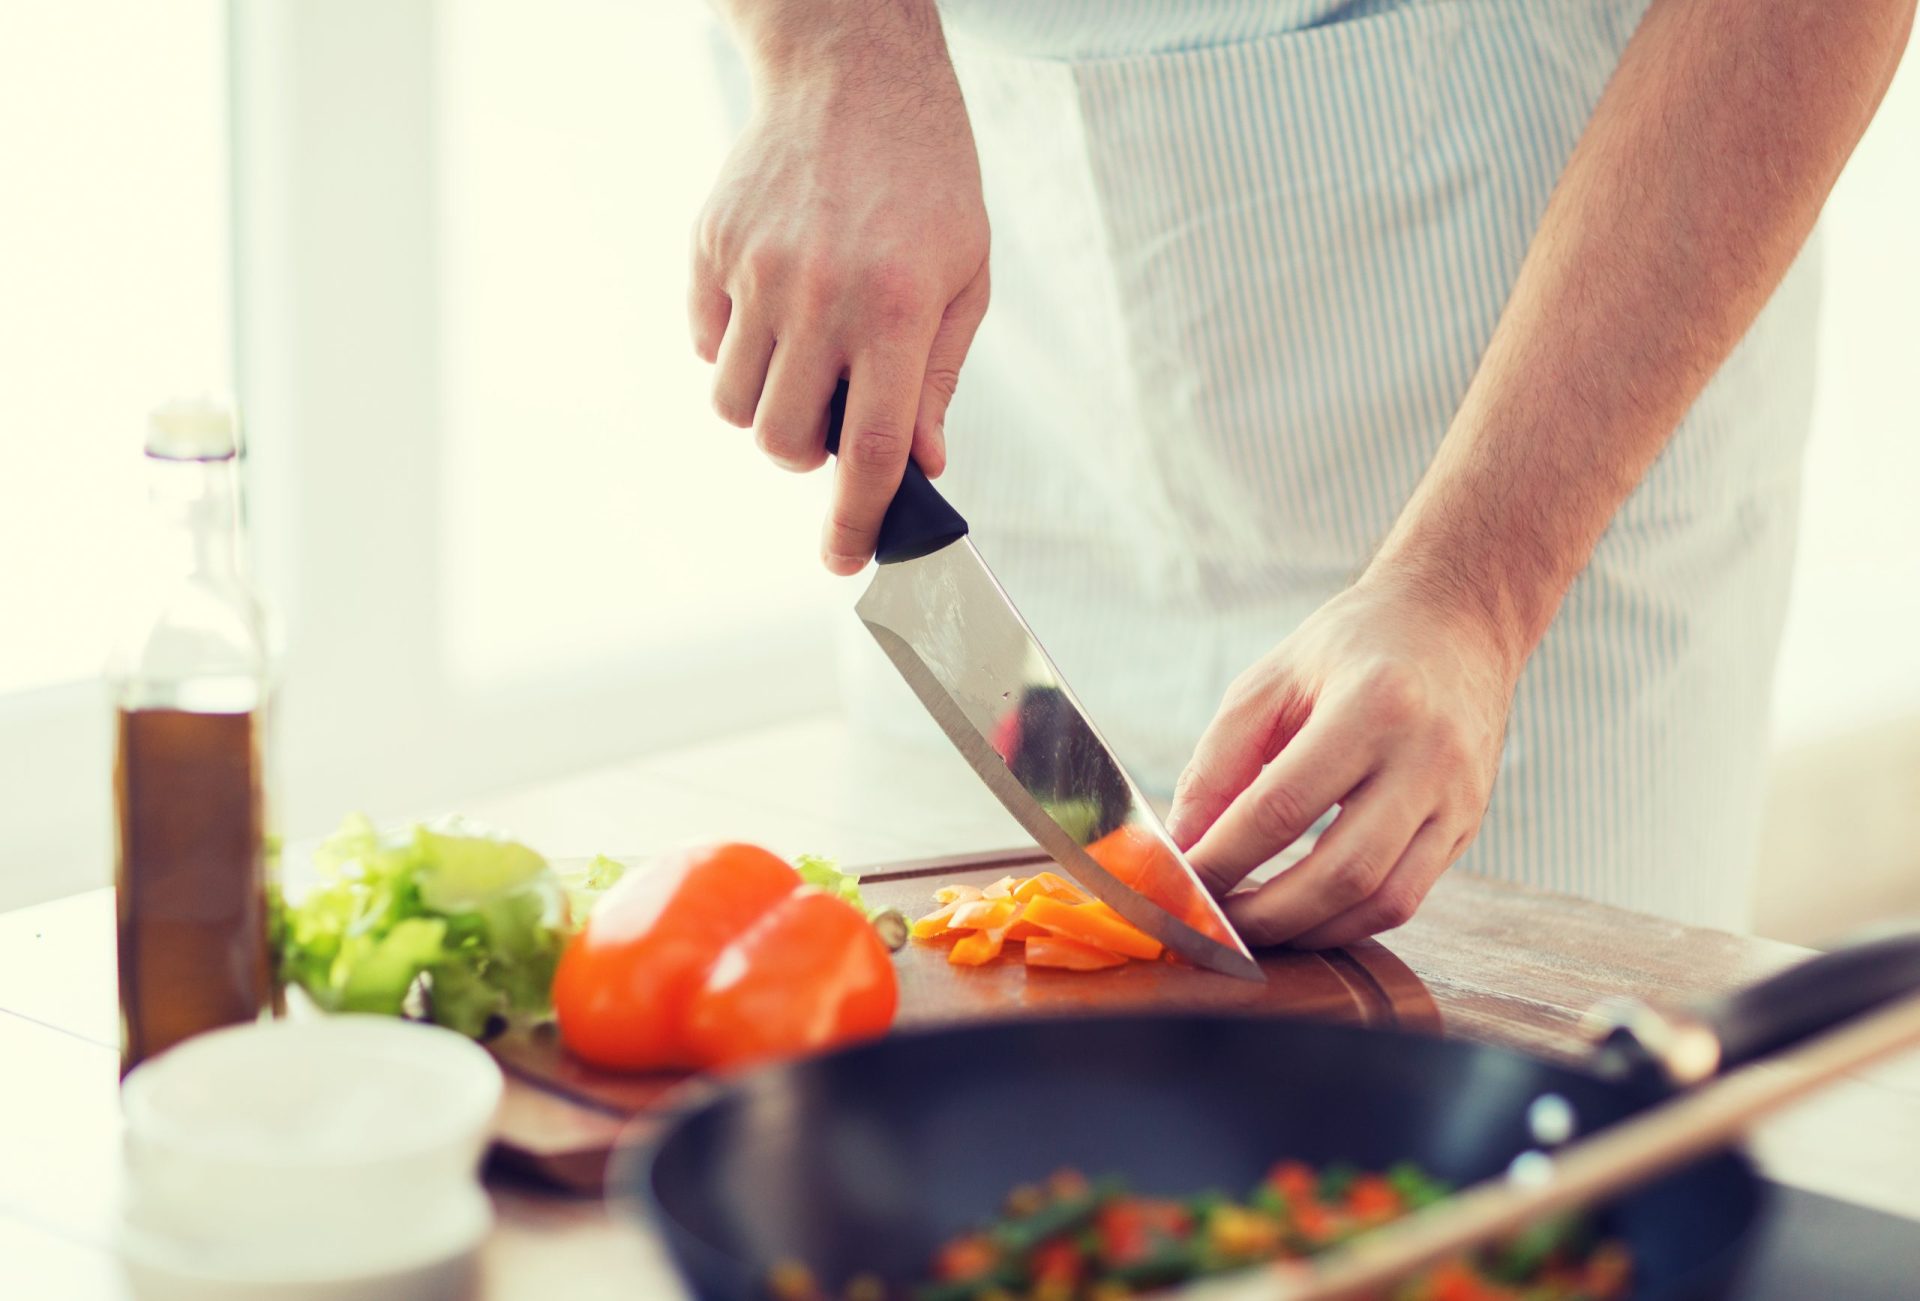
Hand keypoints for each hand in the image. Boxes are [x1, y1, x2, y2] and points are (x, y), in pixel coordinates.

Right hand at [690, 14, 989, 573]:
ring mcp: (756, 270)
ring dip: (768, 408)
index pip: (868, 450)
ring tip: (805, 359)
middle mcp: (820, 296)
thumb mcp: (964, 280)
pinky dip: (735, 351)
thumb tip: (920, 468)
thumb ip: (936, 380)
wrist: (854, 77)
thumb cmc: (928, 184)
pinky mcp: (711, 247)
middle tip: (835, 417)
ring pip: (734, 404)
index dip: (855, 521)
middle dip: (808, 455)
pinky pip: (706, 343)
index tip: (846, 562)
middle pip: (784, 441)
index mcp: (895, 311)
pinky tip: (775, 306)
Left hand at [1165, 574, 1520, 948]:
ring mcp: (1458, 799)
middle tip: (1211, 925)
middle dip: (1264, 915)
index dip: (1223, 858)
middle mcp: (1428, 757)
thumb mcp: (1272, 681)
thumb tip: (1183, 844)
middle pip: (1340, 872)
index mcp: (1374, 705)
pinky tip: (1301, 914)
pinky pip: (1406, 899)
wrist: (1457, 622)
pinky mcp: (1467, 827)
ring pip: (1383, 902)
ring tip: (1251, 930)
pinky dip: (1346, 922)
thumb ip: (1220, 762)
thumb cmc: (1353, 646)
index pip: (1282, 807)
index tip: (1178, 886)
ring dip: (1307, 931)